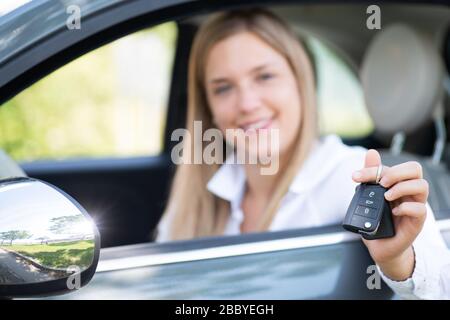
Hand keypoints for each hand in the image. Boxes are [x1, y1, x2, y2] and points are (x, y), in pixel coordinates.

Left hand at [352, 149, 427, 280]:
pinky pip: (420, 209)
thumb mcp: (369, 196)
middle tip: (380, 183)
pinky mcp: (417, 221)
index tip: (355, 177)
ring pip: (422, 185)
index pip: (393, 166)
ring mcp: (415, 205)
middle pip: (415, 169)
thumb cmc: (376, 220)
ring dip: (401, 188)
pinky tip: (393, 212)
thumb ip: (370, 176)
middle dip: (395, 172)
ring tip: (386, 197)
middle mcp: (409, 192)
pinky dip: (405, 207)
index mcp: (398, 183)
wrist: (380, 246)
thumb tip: (371, 153)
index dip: (373, 169)